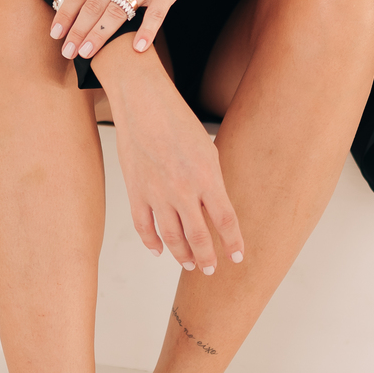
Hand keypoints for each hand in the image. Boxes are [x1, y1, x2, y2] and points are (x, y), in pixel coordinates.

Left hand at [51, 0, 256, 62]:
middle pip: (94, 5)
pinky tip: (137, 48)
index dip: (65, 13)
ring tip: (87, 53)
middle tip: (67, 53)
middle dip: (77, 31)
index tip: (55, 32)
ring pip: (117, 12)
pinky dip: (147, 31)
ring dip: (100, 36)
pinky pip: (156, 15)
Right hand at [93, 40, 244, 272]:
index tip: (237, 257)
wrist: (143, 103)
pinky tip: (159, 251)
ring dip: (182, 255)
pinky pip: (144, 226)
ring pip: (172, 238)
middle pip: (199, 237)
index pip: (226, 221)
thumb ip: (211, 182)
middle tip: (210, 268)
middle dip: (207, 258)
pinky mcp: (136, 191)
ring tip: (190, 264)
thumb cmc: (177, 121)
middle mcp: (183, 190)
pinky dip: (151, 242)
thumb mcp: (206, 149)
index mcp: (207, 177)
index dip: (233, 243)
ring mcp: (157, 193)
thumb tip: (213, 209)